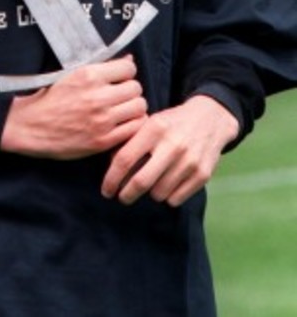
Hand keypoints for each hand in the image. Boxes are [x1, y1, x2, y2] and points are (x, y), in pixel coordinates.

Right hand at [0, 55, 146, 159]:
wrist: (31, 126)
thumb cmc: (50, 99)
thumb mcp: (71, 75)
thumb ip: (101, 67)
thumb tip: (129, 59)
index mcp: (88, 75)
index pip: (128, 68)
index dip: (126, 73)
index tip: (120, 79)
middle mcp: (98, 96)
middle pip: (136, 88)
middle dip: (130, 91)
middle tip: (121, 96)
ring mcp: (102, 119)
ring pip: (139, 108)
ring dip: (133, 108)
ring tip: (122, 110)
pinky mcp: (103, 140)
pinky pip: (134, 128)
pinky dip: (132, 125)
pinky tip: (121, 124)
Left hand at [101, 94, 239, 206]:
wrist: (210, 119)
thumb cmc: (171, 123)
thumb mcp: (150, 123)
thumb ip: (131, 142)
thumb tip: (111, 168)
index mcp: (154, 129)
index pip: (125, 159)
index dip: (111, 179)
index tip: (106, 190)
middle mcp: (172, 145)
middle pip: (141, 182)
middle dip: (126, 195)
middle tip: (122, 197)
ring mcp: (189, 161)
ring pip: (158, 193)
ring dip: (150, 193)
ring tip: (152, 182)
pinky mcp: (202, 174)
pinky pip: (176, 199)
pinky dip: (168, 196)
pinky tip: (168, 184)